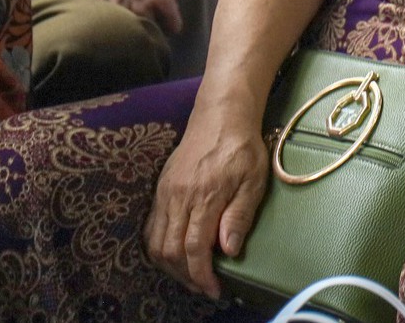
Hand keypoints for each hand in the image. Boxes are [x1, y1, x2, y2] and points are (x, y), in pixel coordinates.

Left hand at [91, 0, 182, 34]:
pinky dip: (173, 25)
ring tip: (158, 35)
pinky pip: (173, 22)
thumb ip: (101, 0)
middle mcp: (125, 11)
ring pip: (152, 32)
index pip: (114, 38)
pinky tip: (173, 26)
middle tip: (142, 42)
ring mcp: (145, 6)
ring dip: (156, 34)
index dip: (120, 42)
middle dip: (137, 41)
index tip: (125, 43)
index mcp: (108, 9)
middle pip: (133, 38)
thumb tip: (98, 9)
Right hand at [145, 109, 269, 298]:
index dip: (201, 275)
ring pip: (155, 242)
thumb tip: (228, 250)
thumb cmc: (243, 147)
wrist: (220, 115)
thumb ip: (239, 215)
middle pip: (170, 251)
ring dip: (170, 266)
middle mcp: (178, 198)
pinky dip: (159, 247)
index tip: (213, 289)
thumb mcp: (253, 180)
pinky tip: (175, 253)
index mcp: (204, 196)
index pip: (194, 248)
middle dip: (185, 276)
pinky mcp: (160, 189)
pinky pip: (151, 226)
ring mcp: (165, 193)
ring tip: (190, 275)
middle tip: (203, 286)